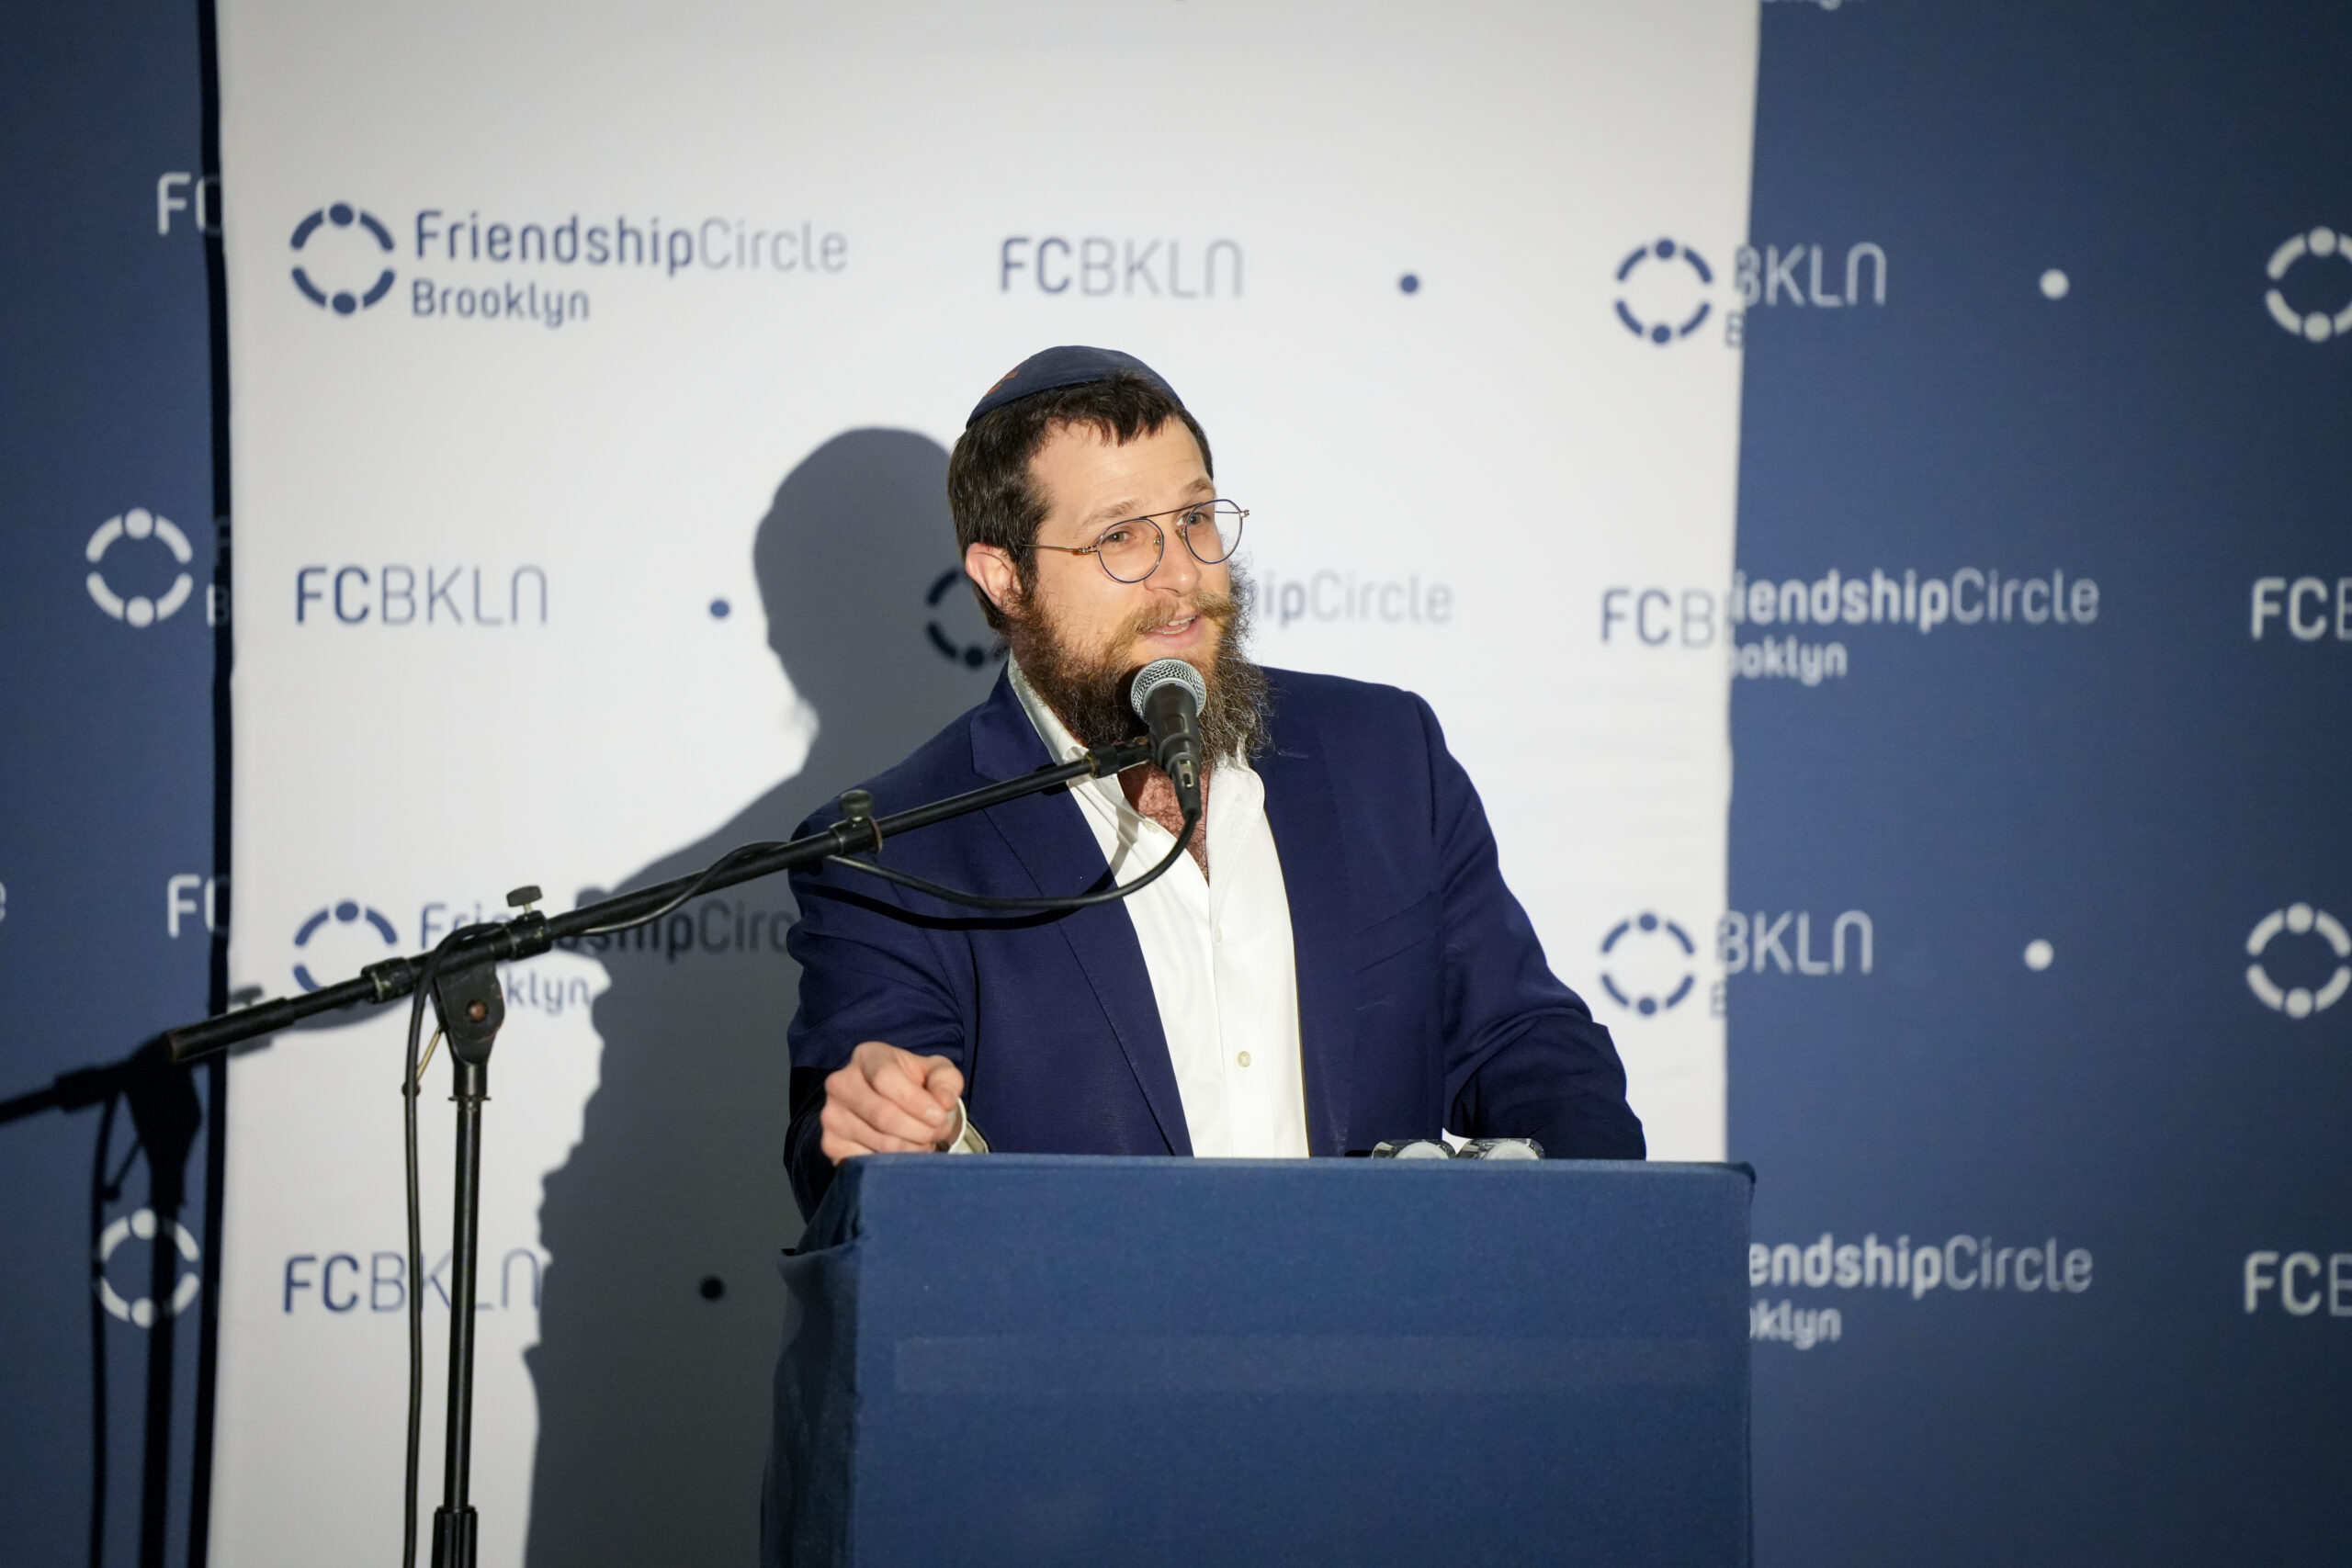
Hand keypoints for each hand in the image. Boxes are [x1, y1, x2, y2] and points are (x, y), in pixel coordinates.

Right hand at [819, 1041, 964, 1163]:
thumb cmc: (914, 1084)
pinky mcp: (830, 1144)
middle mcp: (840, 1083)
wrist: (887, 1104)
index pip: (886, 1078)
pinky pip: (868, 1162)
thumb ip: (946, 1081)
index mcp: (867, 1056)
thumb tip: (943, 1102)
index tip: (940, 1116)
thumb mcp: (937, 1073)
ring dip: (912, 1148)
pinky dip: (894, 1164)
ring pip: (879, 1142)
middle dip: (920, 1130)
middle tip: (938, 1133)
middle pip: (882, 1114)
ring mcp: (831, 1115)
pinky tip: (904, 1153)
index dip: (917, 1102)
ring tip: (925, 1141)